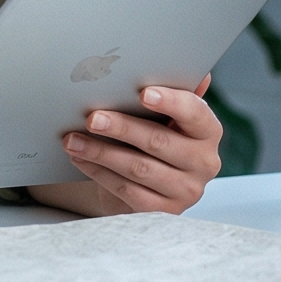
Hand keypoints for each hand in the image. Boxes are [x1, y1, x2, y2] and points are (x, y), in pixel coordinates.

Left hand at [43, 77, 221, 215]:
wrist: (148, 181)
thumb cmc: (157, 134)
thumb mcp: (166, 114)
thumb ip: (175, 92)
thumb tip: (197, 70)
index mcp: (208, 131)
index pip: (194, 113)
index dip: (170, 102)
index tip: (143, 93)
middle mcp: (204, 162)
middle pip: (159, 142)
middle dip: (121, 128)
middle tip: (92, 117)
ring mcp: (186, 190)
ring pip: (138, 168)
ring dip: (100, 152)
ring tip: (72, 140)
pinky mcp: (164, 211)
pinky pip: (128, 191)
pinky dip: (99, 173)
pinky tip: (80, 159)